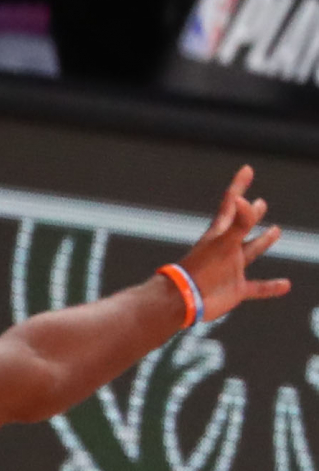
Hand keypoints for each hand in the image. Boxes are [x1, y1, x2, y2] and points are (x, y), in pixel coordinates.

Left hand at [177, 165, 290, 319]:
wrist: (184, 300)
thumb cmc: (201, 270)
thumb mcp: (223, 243)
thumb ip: (237, 224)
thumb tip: (244, 201)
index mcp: (219, 234)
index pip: (230, 204)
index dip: (239, 186)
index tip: (246, 169)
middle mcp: (226, 249)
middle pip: (241, 226)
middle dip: (250, 214)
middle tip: (261, 203)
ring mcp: (230, 269)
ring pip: (250, 251)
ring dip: (262, 241)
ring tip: (276, 230)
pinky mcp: (235, 290)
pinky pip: (258, 287)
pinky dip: (271, 287)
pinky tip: (286, 285)